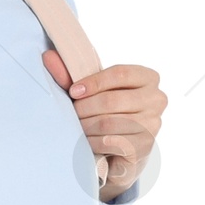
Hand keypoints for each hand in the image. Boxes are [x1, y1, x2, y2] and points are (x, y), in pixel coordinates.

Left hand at [43, 51, 166, 194]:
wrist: (121, 148)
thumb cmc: (108, 112)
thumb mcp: (93, 90)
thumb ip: (71, 75)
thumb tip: (47, 57)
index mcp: (148, 77)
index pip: (120, 73)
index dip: (93, 82)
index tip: (73, 91)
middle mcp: (157, 99)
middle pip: (112, 100)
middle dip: (85, 108)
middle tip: (72, 114)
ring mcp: (153, 124)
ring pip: (108, 123)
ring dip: (86, 126)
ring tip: (77, 128)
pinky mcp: (145, 146)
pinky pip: (111, 142)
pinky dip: (92, 143)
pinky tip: (87, 142)